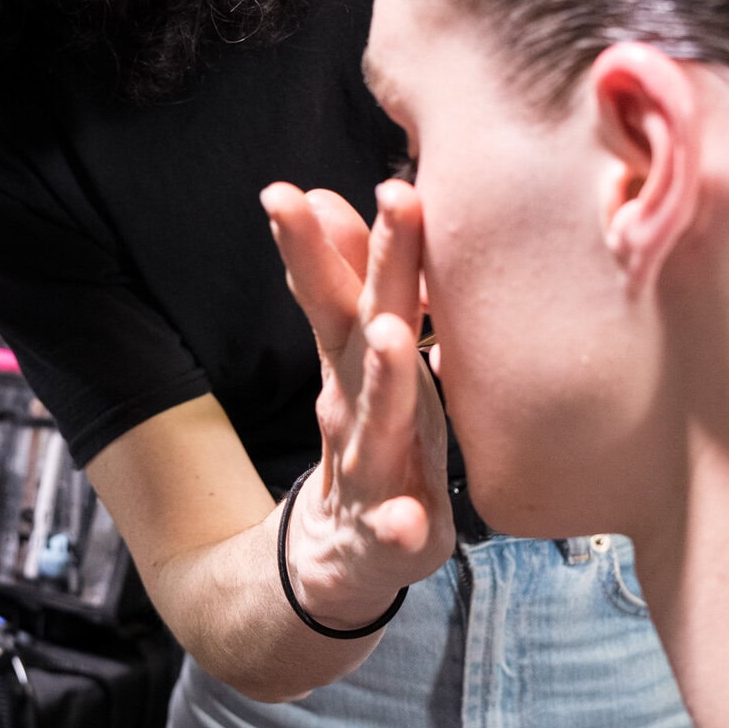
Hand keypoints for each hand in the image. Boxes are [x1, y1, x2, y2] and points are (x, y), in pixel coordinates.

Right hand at [261, 178, 454, 622]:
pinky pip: (392, 535)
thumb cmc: (367, 437)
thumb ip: (342, 282)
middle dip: (379, 264)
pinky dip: (396, 528)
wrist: (333, 558)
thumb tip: (321, 193)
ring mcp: (370, 473)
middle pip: (365, 328)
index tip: (382, 169)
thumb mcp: (354, 359)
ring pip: (375, 423)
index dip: (362, 228)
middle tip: (397, 197)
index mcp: (361, 361)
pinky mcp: (385, 539)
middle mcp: (358, 406)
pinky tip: (406, 521)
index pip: (355, 284)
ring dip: (382, 380)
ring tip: (394, 338)